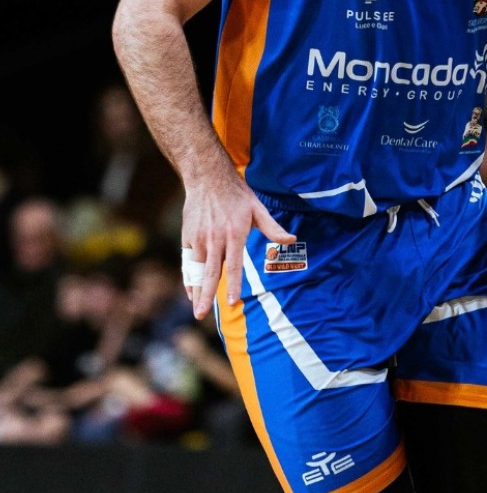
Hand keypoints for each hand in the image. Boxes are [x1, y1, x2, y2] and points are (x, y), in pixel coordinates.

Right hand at [181, 157, 295, 319]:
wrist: (207, 177)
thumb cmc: (237, 194)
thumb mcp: (258, 208)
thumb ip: (273, 228)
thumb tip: (292, 240)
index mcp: (233, 234)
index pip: (232, 265)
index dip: (232, 285)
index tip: (232, 302)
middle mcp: (214, 239)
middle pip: (209, 273)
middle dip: (205, 296)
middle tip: (201, 315)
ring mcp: (199, 239)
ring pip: (197, 270)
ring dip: (197, 290)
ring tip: (197, 309)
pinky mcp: (188, 237)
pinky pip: (188, 262)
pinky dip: (189, 278)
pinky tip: (191, 291)